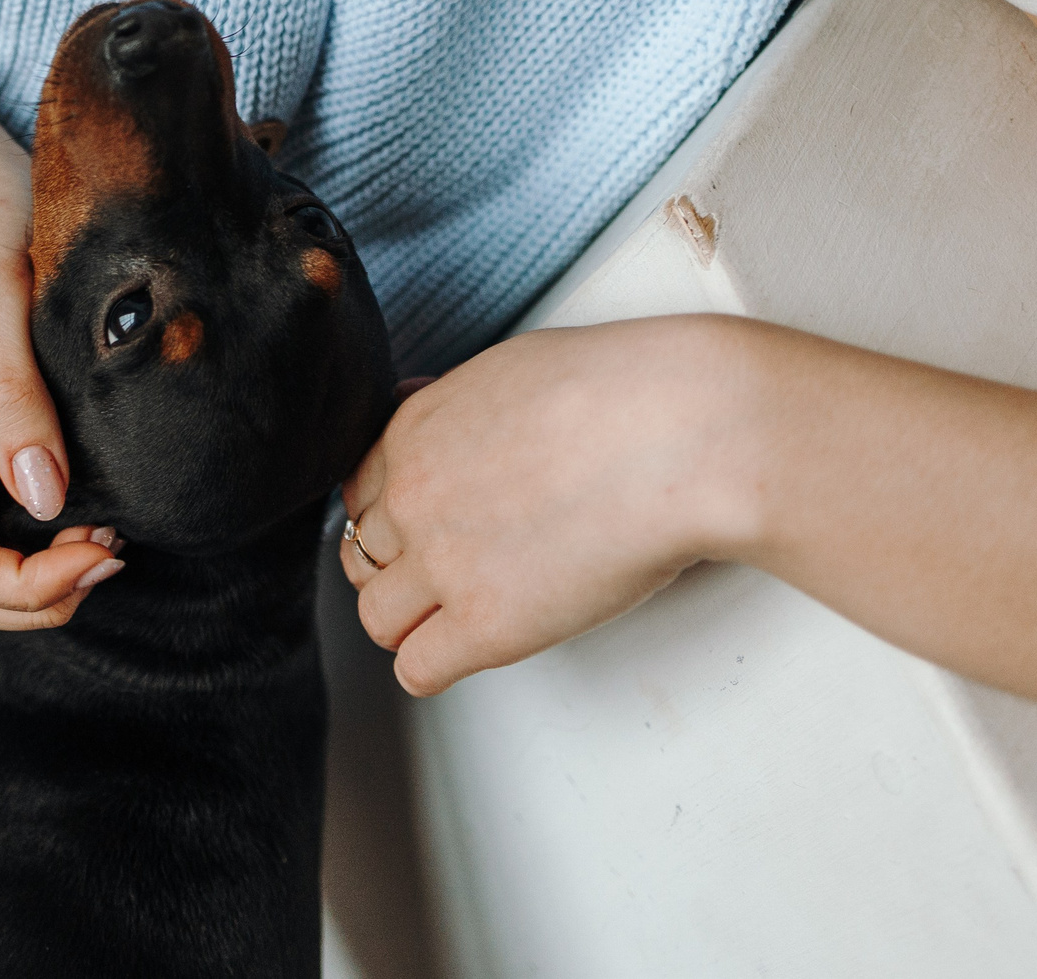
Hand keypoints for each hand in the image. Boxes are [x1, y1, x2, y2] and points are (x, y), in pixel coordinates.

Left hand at [340, 316, 762, 694]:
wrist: (677, 432)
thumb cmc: (622, 393)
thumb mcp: (511, 368)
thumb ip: (452, 400)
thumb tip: (415, 400)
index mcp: (414, 432)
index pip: (360, 496)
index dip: (394, 520)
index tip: (423, 532)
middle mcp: (413, 498)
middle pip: (364, 557)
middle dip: (402, 570)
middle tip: (448, 577)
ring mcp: (443, 563)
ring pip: (378, 619)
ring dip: (412, 623)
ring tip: (461, 618)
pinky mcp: (486, 625)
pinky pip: (417, 669)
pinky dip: (436, 666)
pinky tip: (473, 648)